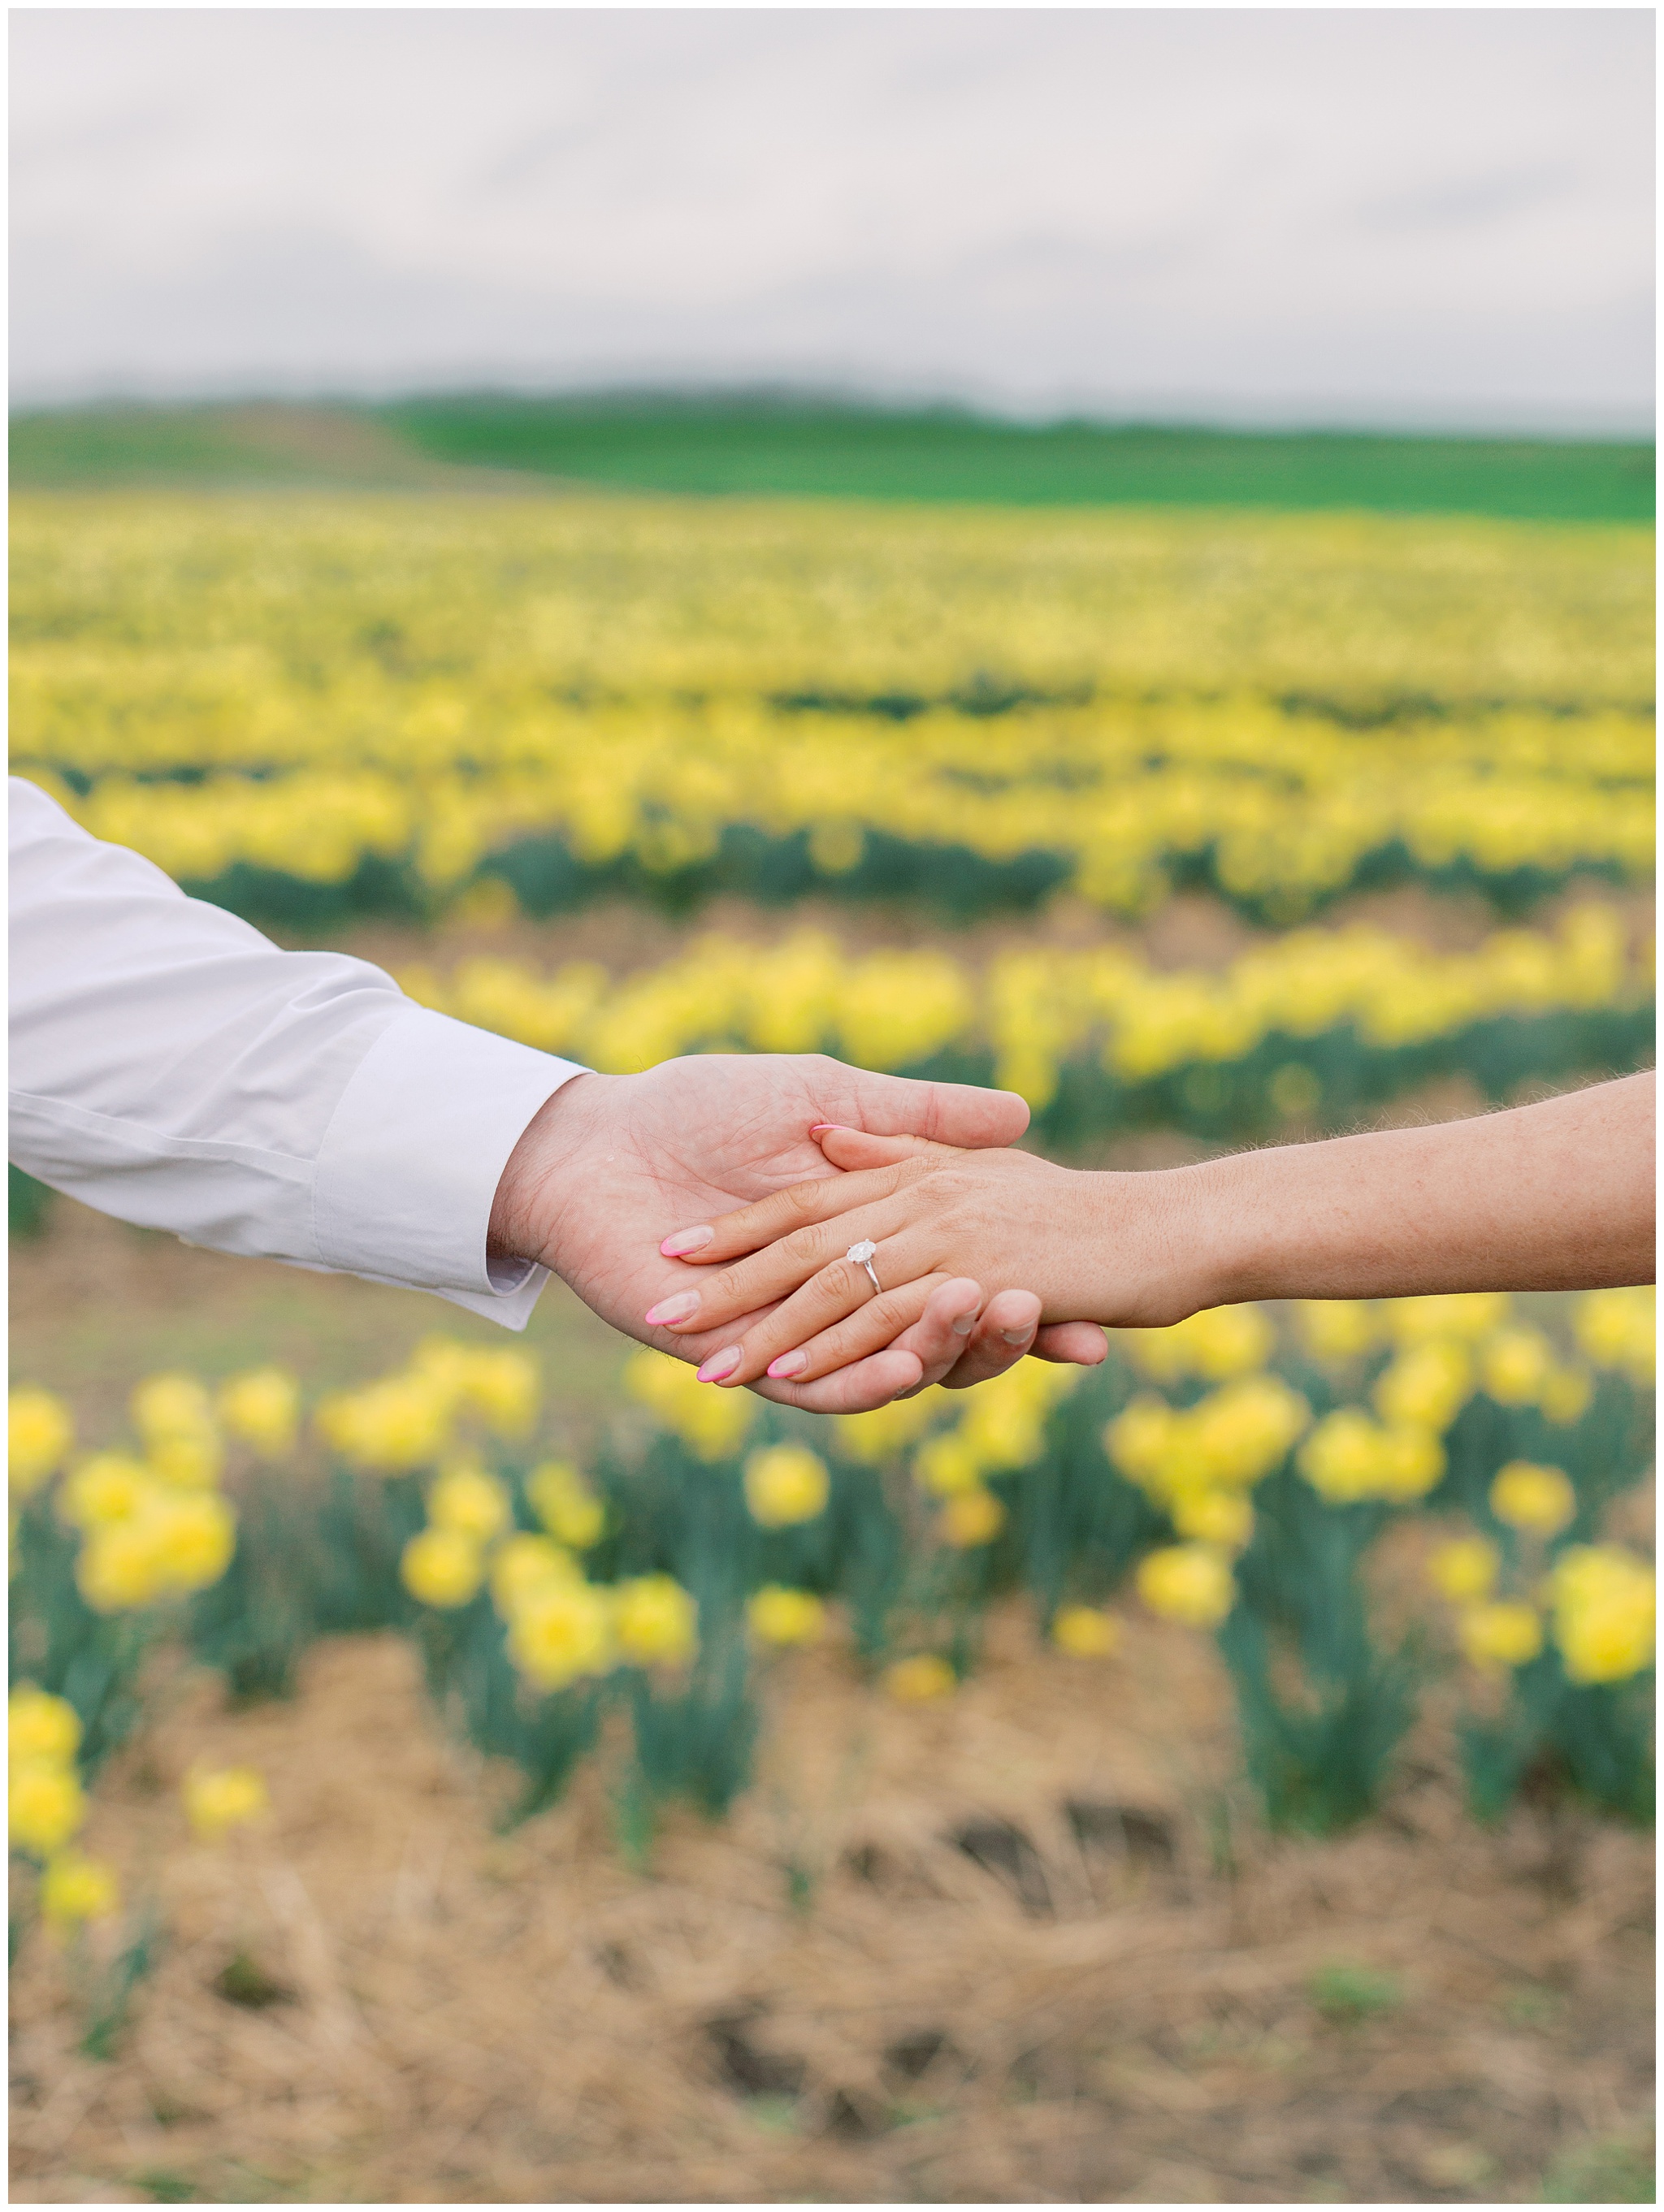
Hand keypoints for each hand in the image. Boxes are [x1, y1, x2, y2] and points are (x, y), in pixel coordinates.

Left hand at [489, 1058, 1104, 1412]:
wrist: (594, 1147)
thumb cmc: (702, 1104)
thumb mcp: (825, 1092)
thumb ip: (912, 1115)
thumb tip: (1016, 1113)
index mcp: (868, 1228)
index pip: (957, 1263)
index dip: (1022, 1285)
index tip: (1098, 1296)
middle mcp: (842, 1284)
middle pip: (935, 1317)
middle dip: (1002, 1329)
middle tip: (1084, 1342)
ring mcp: (796, 1327)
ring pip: (883, 1352)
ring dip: (944, 1349)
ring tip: (1003, 1333)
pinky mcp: (749, 1359)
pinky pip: (814, 1384)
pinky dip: (857, 1379)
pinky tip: (902, 1374)